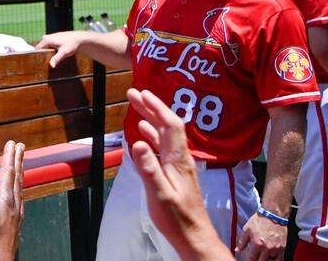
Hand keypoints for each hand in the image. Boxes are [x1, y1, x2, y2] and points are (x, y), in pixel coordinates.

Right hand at [36, 31, 85, 67]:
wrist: (79, 38)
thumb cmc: (72, 44)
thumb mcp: (64, 53)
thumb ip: (56, 59)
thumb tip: (51, 66)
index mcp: (47, 40)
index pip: (37, 49)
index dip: (38, 56)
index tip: (39, 62)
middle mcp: (47, 37)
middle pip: (40, 48)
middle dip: (43, 54)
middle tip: (46, 62)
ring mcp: (50, 37)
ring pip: (45, 47)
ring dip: (47, 52)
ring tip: (51, 58)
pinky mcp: (53, 38)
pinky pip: (48, 45)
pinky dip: (50, 49)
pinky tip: (56, 53)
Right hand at [128, 88, 231, 259]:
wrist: (193, 235)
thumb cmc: (176, 217)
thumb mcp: (159, 193)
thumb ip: (149, 168)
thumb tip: (137, 142)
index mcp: (178, 160)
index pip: (170, 126)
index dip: (157, 107)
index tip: (142, 93)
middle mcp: (180, 158)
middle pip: (168, 126)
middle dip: (152, 107)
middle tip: (134, 93)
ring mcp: (178, 165)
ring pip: (164, 135)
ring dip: (151, 118)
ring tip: (137, 107)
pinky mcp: (175, 172)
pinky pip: (162, 146)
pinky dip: (152, 135)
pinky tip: (144, 133)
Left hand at [237, 213, 285, 260]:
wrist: (273, 215)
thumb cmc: (259, 221)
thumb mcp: (247, 230)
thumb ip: (242, 242)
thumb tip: (237, 250)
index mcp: (257, 244)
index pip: (252, 259)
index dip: (249, 260)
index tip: (248, 260)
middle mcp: (267, 248)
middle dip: (257, 260)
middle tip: (255, 258)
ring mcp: (276, 249)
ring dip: (266, 260)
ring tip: (263, 257)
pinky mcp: (283, 247)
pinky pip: (279, 258)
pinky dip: (275, 259)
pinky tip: (271, 257)